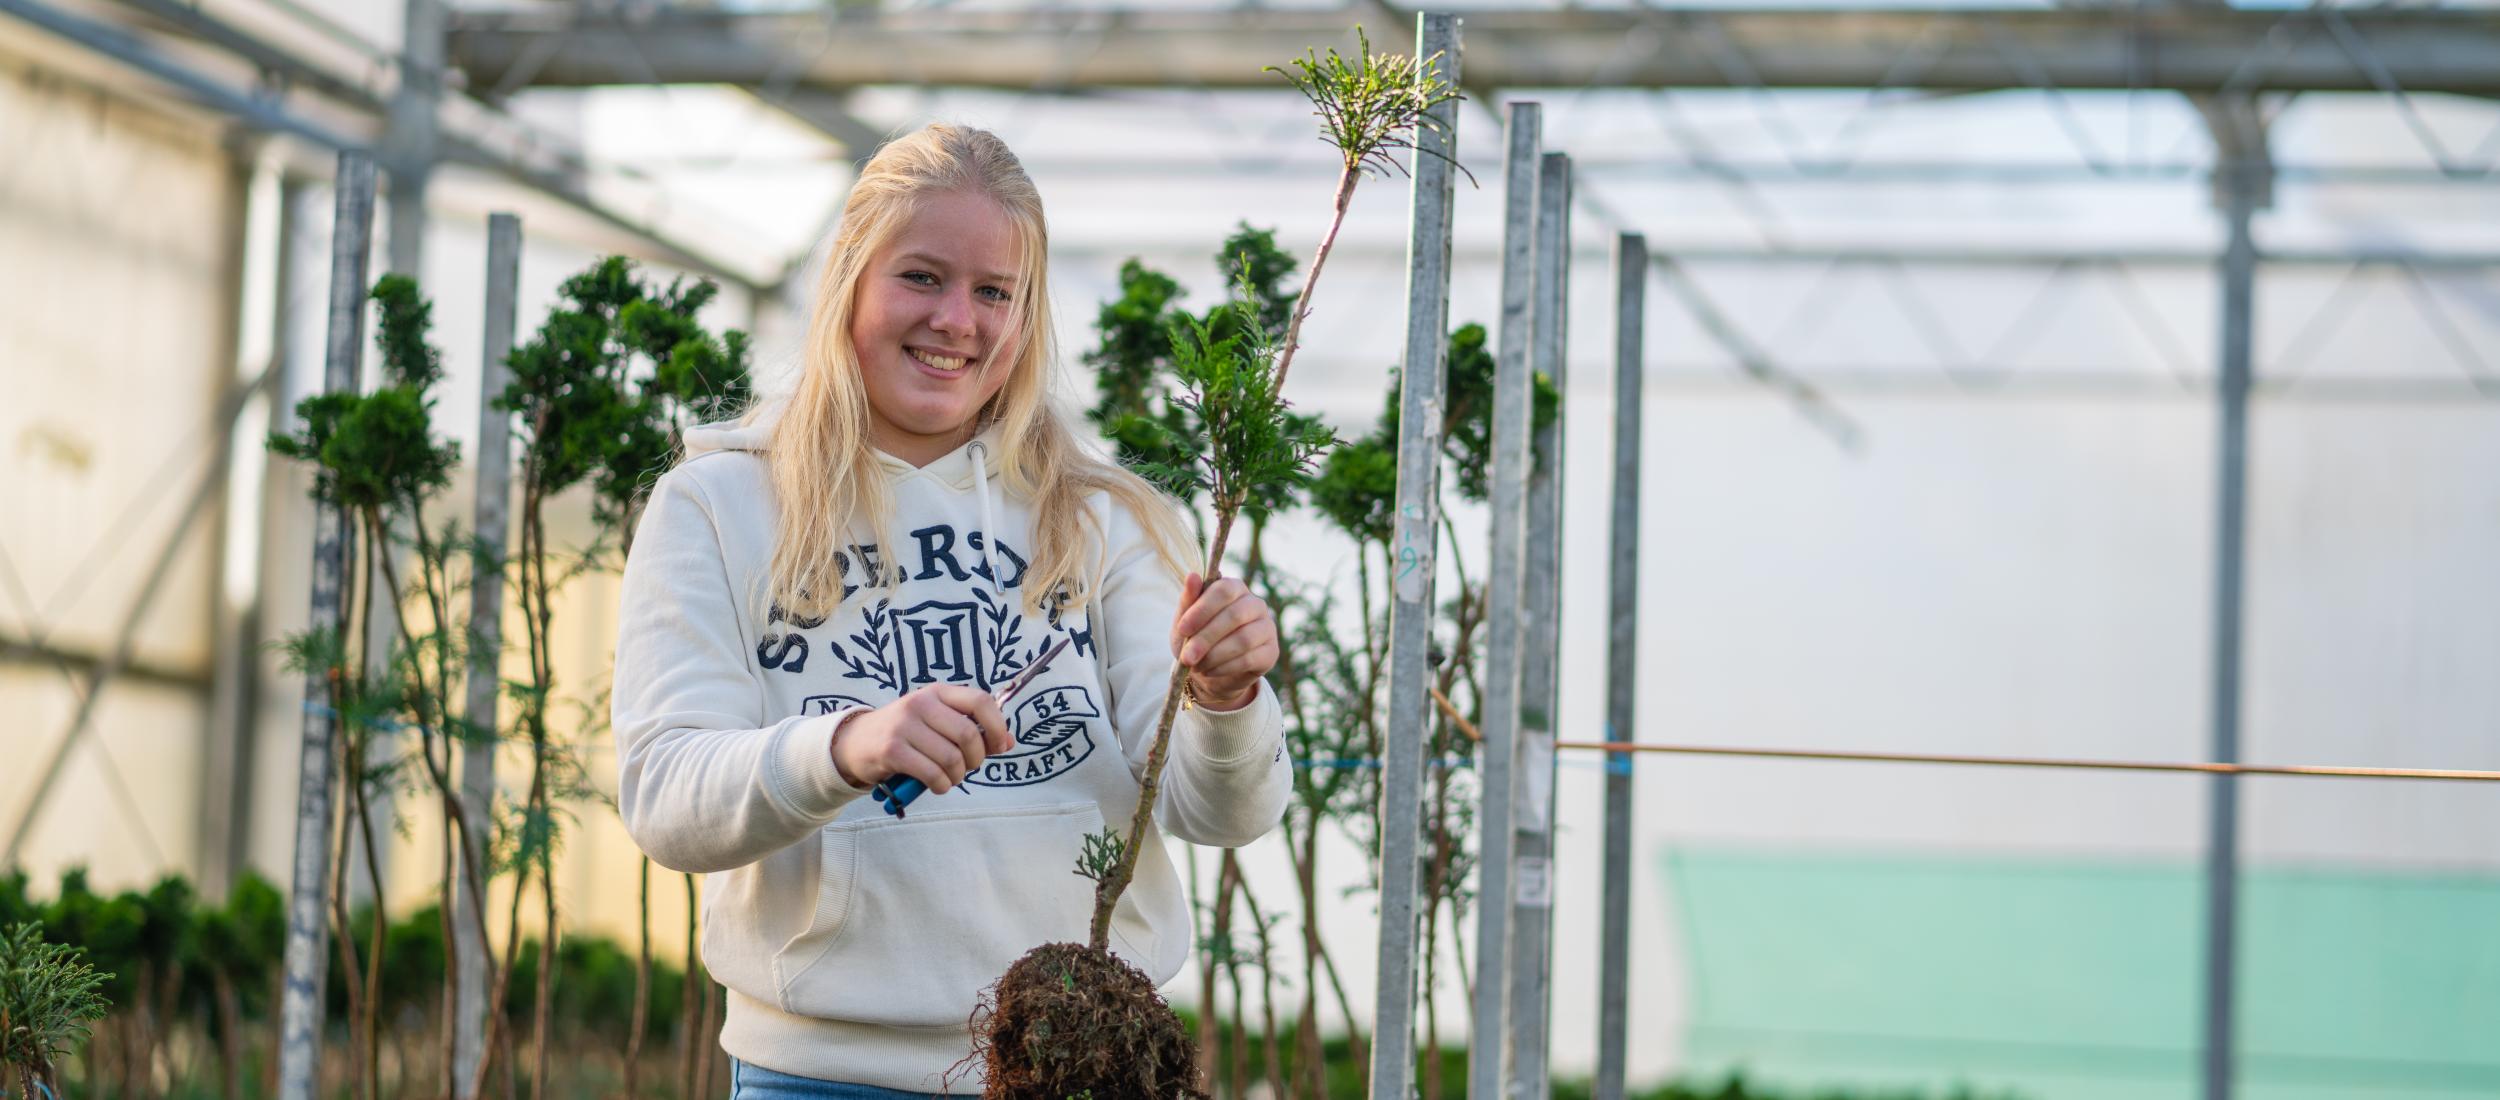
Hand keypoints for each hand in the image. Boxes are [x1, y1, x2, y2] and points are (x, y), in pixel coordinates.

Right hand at [829, 685, 1012, 793]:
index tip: (999, 746)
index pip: (980, 701)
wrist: (856, 741)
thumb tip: (1008, 742)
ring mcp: (905, 725)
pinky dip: (942, 785)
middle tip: (968, 767)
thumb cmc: (905, 733)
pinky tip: (938, 784)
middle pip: (969, 734)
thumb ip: (972, 728)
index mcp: (938, 692)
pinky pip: (932, 773)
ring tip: (950, 778)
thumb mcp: (936, 721)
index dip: (997, 726)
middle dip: (976, 759)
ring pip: (952, 758)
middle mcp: (921, 703)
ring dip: (958, 776)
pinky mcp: (892, 750)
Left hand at [1170, 572, 1276, 710]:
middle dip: (1206, 638)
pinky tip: (1210, 671)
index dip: (1202, 610)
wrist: (1210, 669)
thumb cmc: (1196, 638)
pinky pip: (1249, 659)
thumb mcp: (1185, 620)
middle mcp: (1255, 604)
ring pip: (1243, 639)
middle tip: (1187, 657)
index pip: (1223, 590)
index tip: (1182, 629)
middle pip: (1234, 615)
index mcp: (1234, 588)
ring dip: (1214, 656)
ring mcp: (1267, 627)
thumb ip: (1188, 600)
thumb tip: (1192, 575)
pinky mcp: (1271, 652)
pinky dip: (1224, 667)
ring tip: (1196, 666)